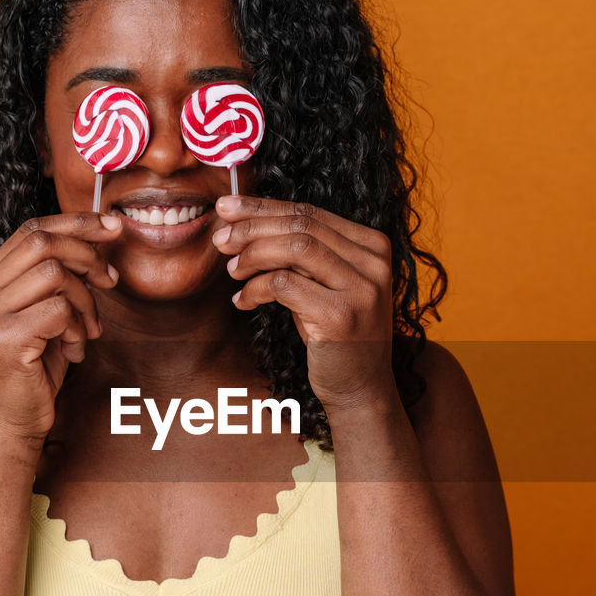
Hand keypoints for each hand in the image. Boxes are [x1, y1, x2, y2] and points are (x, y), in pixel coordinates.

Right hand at [0, 211, 122, 446]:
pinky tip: (74, 351)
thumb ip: (59, 278)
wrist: (12, 425)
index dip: (76, 223)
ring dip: (85, 301)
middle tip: (110, 281)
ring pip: (54, 273)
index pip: (31, 229)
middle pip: (42, 242)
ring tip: (87, 330)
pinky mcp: (2, 338)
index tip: (113, 227)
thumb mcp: (46, 315)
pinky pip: (58, 309)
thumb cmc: (34, 371)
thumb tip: (101, 237)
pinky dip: (77, 328)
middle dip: (87, 255)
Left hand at [212, 195, 395, 412]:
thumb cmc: (335, 335)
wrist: (360, 389)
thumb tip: (243, 222)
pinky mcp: (342, 316)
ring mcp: (362, 288)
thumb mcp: (323, 286)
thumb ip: (299, 254)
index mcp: (372, 245)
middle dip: (252, 227)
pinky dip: (255, 289)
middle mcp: (374, 261)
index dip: (264, 206)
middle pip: (301, 225)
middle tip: (220, 238)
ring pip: (293, 248)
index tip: (227, 206)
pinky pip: (284, 285)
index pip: (310, 212)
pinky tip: (243, 300)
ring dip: (253, 255)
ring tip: (232, 269)